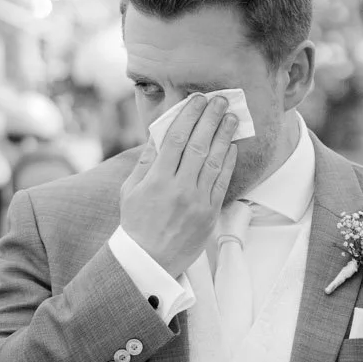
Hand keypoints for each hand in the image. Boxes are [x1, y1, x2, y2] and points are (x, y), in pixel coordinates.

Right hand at [119, 94, 239, 278]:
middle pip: (198, 145)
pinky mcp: (209, 214)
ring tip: (232, 117)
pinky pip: (221, 183)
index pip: (176, 139)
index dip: (189, 116)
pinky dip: (227, 163)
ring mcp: (197, 202)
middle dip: (210, 119)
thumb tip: (158, 135)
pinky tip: (232, 147)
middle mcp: (179, 188)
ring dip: (224, 136)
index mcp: (157, 180)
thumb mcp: (130, 190)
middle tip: (221, 100)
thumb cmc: (136, 223)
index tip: (197, 100)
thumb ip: (145, 161)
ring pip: (213, 162)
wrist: (149, 261)